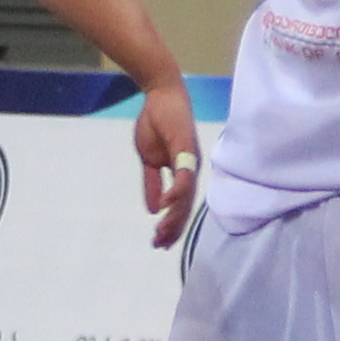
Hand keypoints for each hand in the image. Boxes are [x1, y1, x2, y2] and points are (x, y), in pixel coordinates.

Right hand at [135, 90, 202, 246]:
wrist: (159, 95)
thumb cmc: (156, 123)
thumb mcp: (148, 159)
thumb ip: (152, 184)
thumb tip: (152, 209)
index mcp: (183, 172)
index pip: (180, 205)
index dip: (171, 224)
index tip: (159, 242)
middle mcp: (190, 169)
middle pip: (185, 206)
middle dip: (173, 228)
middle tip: (159, 245)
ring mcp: (190, 160)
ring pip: (186, 196)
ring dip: (174, 216)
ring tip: (162, 232)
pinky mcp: (185, 149)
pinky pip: (183, 175)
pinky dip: (176, 193)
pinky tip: (165, 206)